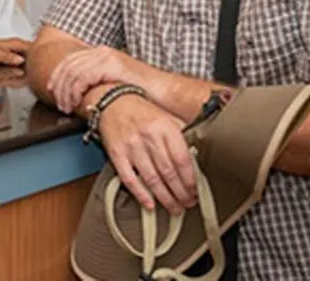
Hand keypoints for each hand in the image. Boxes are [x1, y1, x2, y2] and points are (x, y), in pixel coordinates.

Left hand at [48, 46, 144, 113]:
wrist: (162, 91)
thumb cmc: (141, 91)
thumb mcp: (113, 83)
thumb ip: (97, 82)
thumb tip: (79, 93)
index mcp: (100, 54)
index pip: (69, 60)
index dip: (57, 76)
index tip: (51, 90)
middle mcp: (101, 52)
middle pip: (68, 66)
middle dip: (58, 87)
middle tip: (59, 104)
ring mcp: (105, 57)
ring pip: (72, 73)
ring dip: (65, 92)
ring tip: (67, 107)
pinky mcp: (110, 66)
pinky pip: (83, 77)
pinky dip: (75, 91)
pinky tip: (77, 103)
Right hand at [97, 94, 198, 216]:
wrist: (112, 101)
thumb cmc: (141, 111)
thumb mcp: (166, 116)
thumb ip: (182, 134)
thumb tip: (198, 157)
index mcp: (165, 127)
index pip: (182, 159)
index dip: (190, 179)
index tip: (195, 191)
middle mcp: (149, 136)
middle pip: (169, 172)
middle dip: (181, 193)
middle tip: (188, 203)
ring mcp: (131, 146)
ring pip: (152, 179)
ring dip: (165, 198)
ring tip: (174, 208)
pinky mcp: (117, 154)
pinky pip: (129, 179)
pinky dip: (140, 194)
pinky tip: (150, 204)